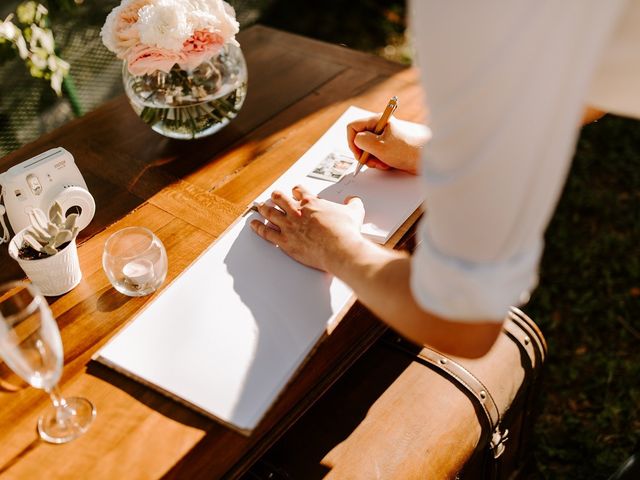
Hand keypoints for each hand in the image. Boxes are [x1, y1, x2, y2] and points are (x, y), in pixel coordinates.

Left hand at [250, 185, 364, 271]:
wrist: (340, 249)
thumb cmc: (345, 233)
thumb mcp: (354, 212)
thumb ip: (353, 203)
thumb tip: (353, 200)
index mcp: (312, 202)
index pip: (299, 190)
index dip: (296, 190)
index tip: (295, 191)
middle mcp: (297, 212)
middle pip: (280, 199)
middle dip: (276, 196)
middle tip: (274, 196)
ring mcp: (289, 226)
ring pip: (270, 213)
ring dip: (264, 209)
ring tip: (260, 207)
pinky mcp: (285, 241)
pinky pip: (266, 232)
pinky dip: (258, 228)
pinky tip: (254, 225)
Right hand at [347, 114, 430, 174]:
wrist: (425, 160)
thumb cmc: (406, 150)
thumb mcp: (378, 146)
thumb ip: (361, 141)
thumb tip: (356, 140)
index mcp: (377, 120)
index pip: (353, 127)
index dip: (351, 141)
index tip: (358, 153)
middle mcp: (379, 127)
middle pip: (359, 140)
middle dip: (363, 153)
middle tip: (371, 161)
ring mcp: (384, 138)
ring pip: (366, 149)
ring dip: (371, 160)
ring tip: (382, 163)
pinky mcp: (388, 147)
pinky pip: (375, 155)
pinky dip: (378, 162)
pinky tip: (386, 164)